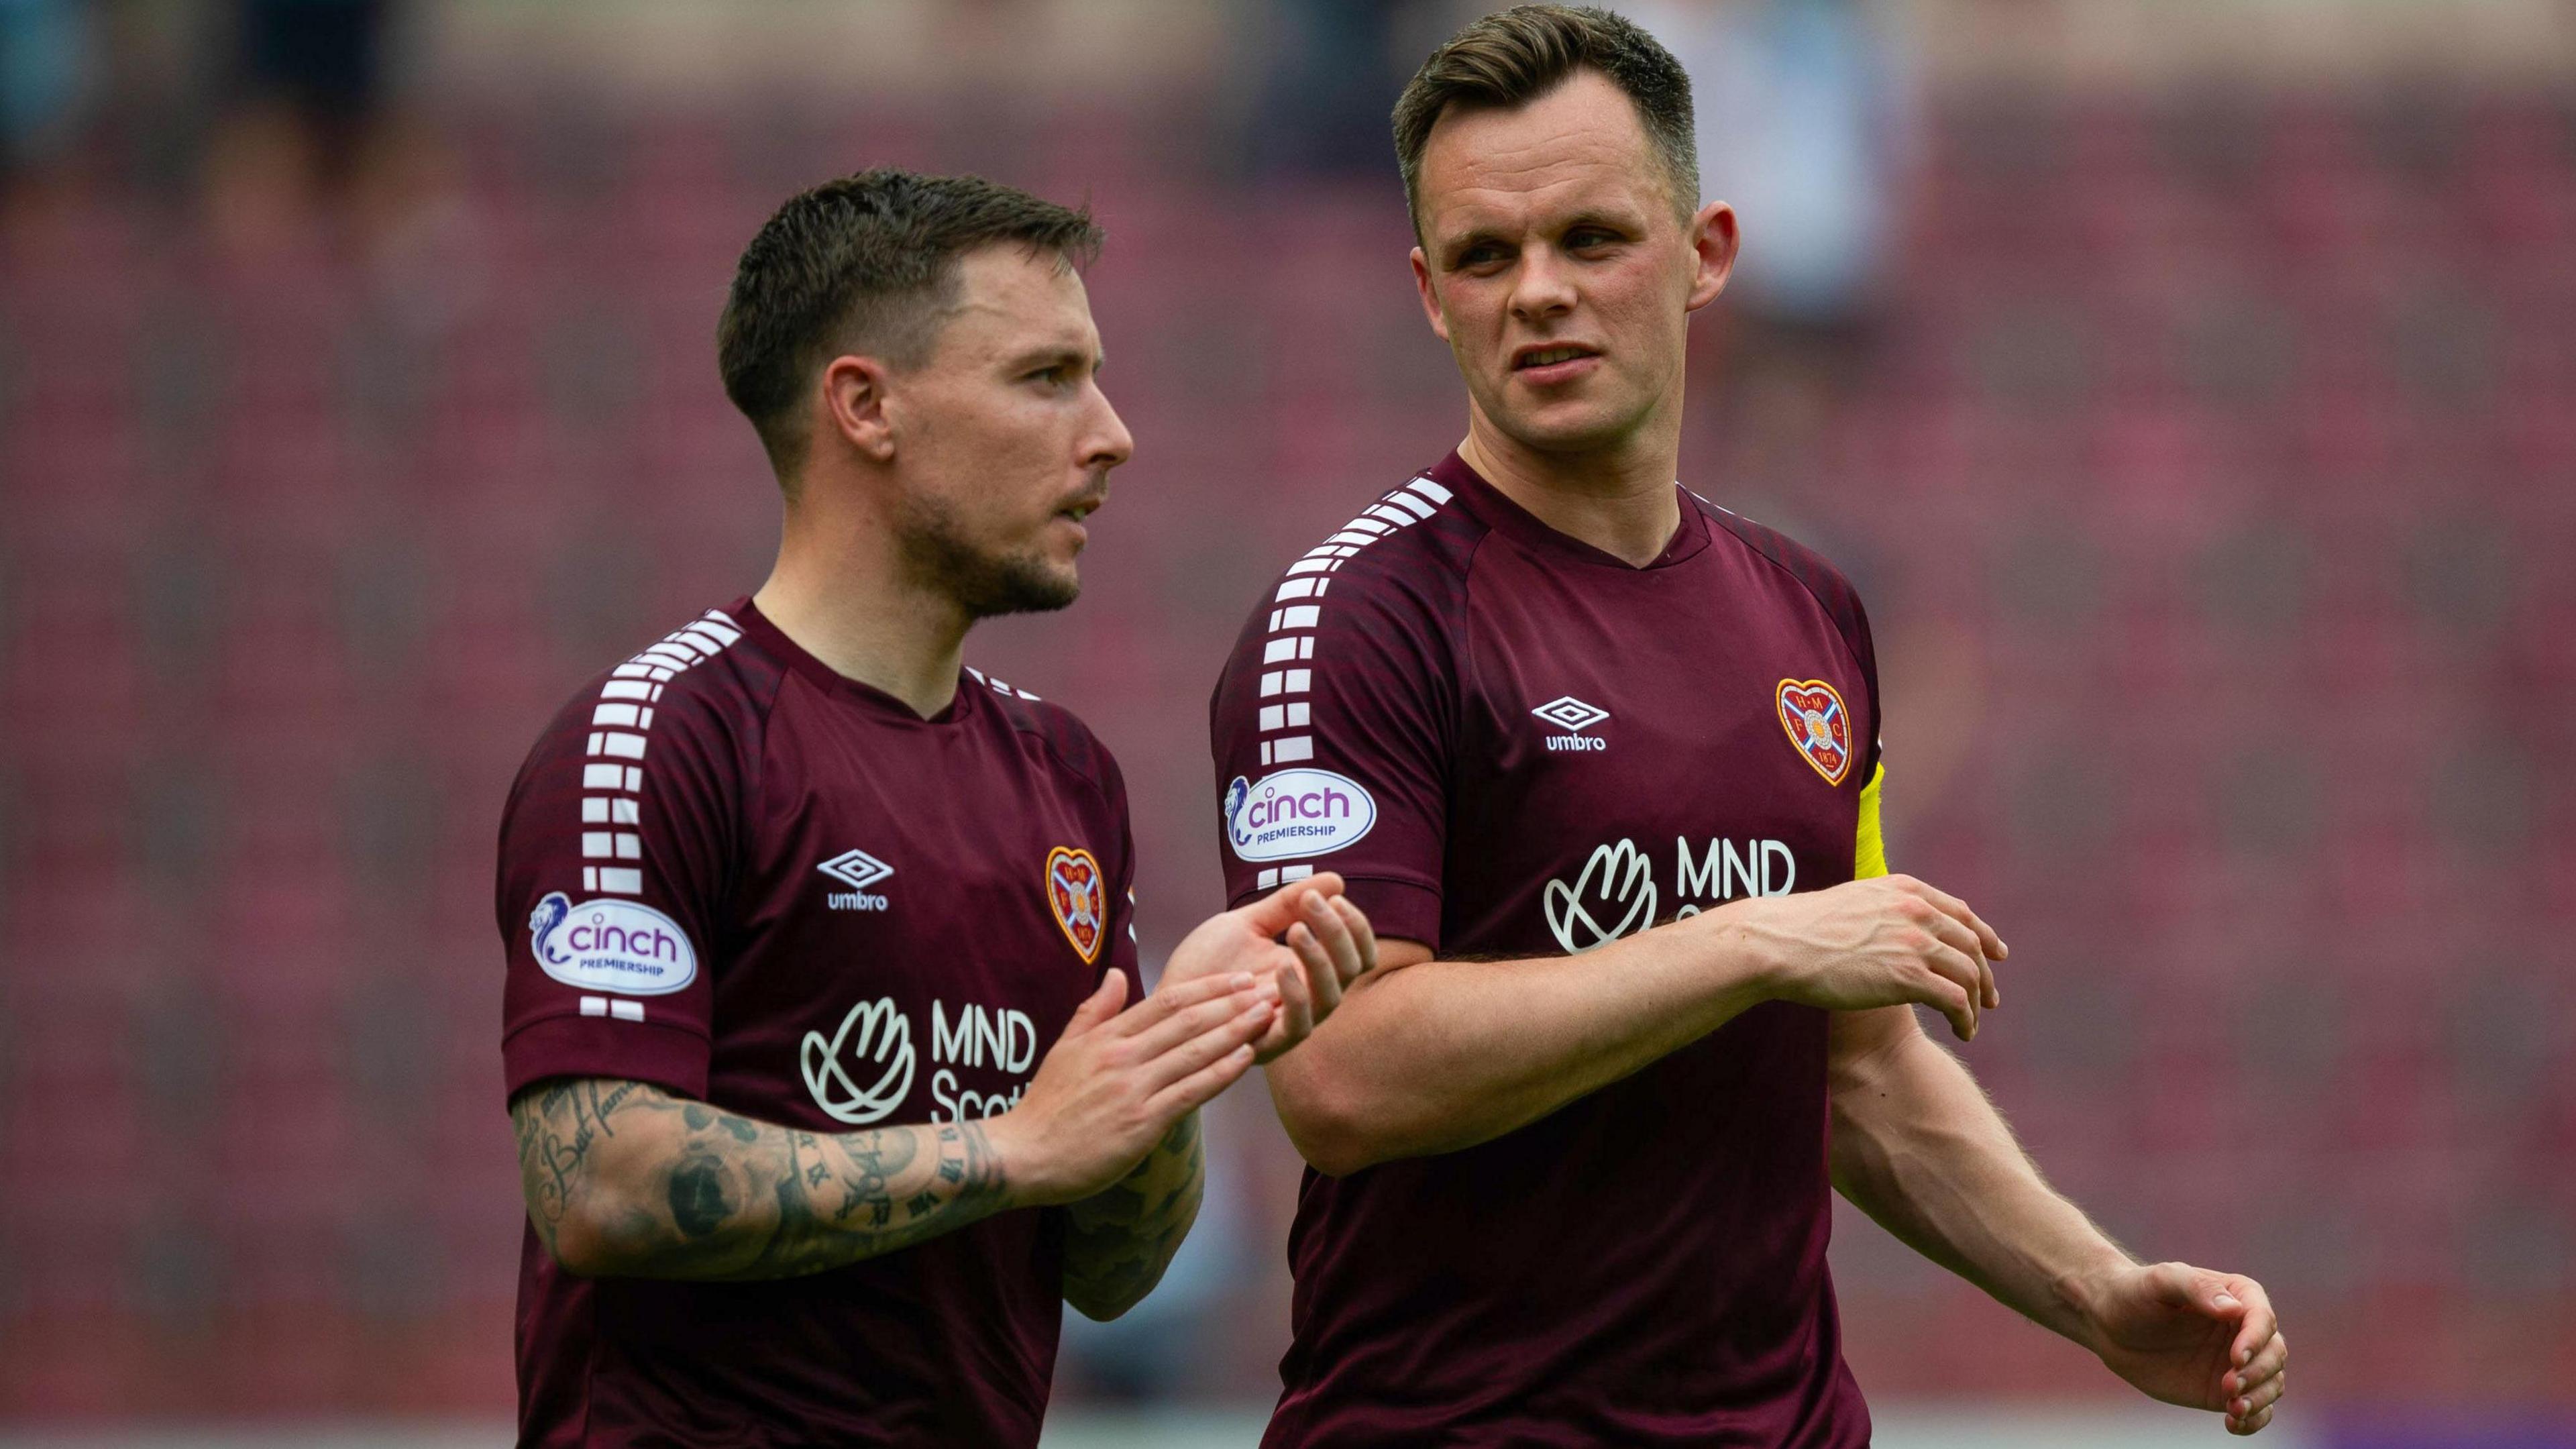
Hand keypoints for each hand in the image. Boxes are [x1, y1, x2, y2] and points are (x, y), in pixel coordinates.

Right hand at [985, 968, 1278, 1206]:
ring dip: (1235, 1031)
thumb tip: (1116, 974)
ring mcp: (1133, 1089)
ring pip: (1195, 1052)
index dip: (1207, 987)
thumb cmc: (1045, 1105)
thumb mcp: (1065, 1047)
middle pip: (1188, 1020)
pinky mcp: (1142, 1123)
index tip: (1238, 979)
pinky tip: (1246, 1058)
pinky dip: (1221, 1072)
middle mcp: (1123, 1056)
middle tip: (1267, 988)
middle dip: (1232, 1002)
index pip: (1166, 1002)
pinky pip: (1190, 1092)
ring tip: (1266, 1015)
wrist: (1023, 1155)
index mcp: (1106, 1036)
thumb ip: (1094, 1010)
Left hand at [1162, 874, 1376, 1062]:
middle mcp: (1308, 998)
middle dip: (1338, 932)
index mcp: (1310, 970)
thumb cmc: (1207, 962)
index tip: (1334, 896)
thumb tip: (1336, 879)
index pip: (1356, 954)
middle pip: (1350, 971)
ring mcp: (1290, 1022)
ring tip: (1296, 929)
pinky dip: (1297, 995)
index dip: (1356, 926)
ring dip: (1319, 959)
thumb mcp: (1249, 923)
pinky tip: (1282, 965)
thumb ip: (1289, 903)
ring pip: (1331, 998)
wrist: (1168, 995)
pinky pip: (1298, 1026)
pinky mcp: (1268, 1044)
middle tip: (1312, 902)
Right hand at [1717, 874, 2005, 1040]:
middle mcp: (1917, 912)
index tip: (1997, 954)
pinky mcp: (1908, 977)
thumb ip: (1883, 909)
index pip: (1961, 913)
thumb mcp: (1853, 901)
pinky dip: (1966, 1019)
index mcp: (1905, 891)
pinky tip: (1963, 1032)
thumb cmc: (1804, 929)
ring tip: (1972, 1023)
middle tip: (1990, 1000)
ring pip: (1969, 975)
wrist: (1782, 944)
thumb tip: (1890, 928)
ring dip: (1977, 1003)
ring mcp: (1915, 943)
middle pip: (1972, 946)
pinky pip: (1955, 1000)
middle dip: (1985, 976)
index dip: (1985, 935)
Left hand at [2084, 1261, 2286, 1434]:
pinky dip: (2254, 1420)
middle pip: (2274, 1353)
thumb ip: (2196, 1288)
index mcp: (2237, 1296)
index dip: (2256, 1340)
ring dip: (2260, 1399)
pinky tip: (2234, 1424)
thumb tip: (2234, 1308)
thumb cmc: (2135, 1293)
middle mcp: (2245, 1330)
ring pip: (2271, 1383)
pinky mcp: (2226, 1390)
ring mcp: (2238, 1362)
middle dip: (2259, 1372)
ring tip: (2233, 1409)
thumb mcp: (2160, 1281)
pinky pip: (2256, 1408)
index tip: (2236, 1358)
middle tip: (2229, 1385)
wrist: (2111, 1325)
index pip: (2263, 1318)